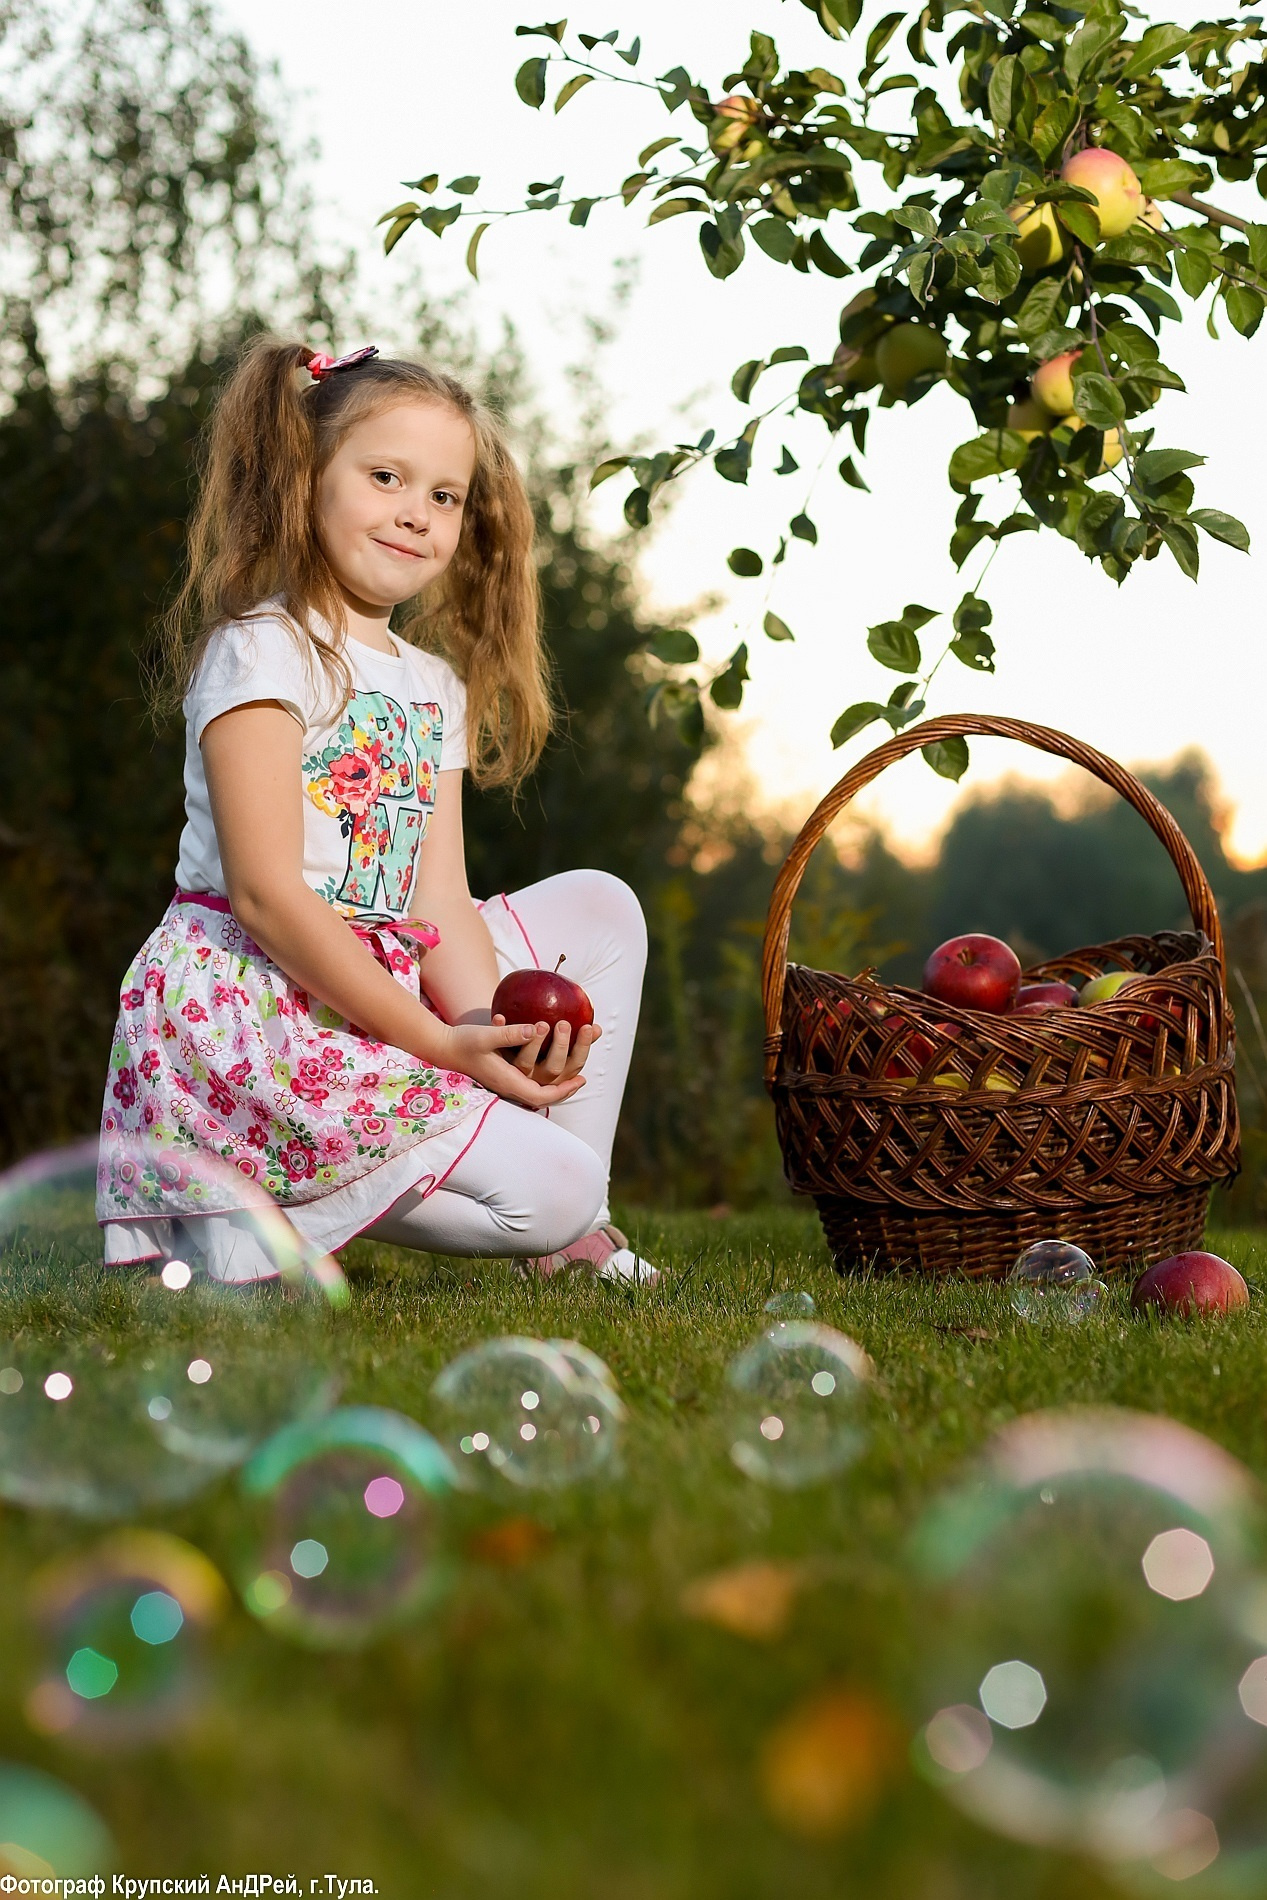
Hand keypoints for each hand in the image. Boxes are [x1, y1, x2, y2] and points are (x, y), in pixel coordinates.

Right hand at [438, 1020, 592, 1108]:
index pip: (540, 1096)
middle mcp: (507, 1086)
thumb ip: (510, 1033)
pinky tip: (552, 1063)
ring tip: (573, 1072)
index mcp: (506, 1081)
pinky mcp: (502, 1074)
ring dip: (556, 1082)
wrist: (442, 1047)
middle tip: (583, 1078)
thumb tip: (537, 1027)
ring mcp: (504, 1082)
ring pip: (536, 1089)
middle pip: (542, 1097)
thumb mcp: (485, 1035)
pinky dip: (544, 1077)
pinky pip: (529, 1081)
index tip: (580, 1080)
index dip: (562, 1091)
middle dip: (564, 1089)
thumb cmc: (462, 1042)